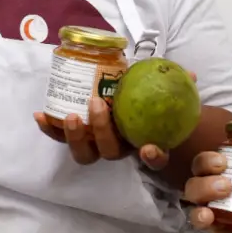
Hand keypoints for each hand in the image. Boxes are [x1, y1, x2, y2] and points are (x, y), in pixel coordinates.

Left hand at [33, 70, 199, 169]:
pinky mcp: (78, 137)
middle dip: (102, 132)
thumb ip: (177, 85)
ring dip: (76, 137)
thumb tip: (192, 75)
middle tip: (97, 105)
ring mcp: (97, 145)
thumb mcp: (162, 89)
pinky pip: (61, 139)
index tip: (148, 148)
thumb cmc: (146, 99)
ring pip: (85, 154)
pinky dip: (49, 130)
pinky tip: (39, 116)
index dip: (151, 157)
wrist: (126, 102)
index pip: (153, 157)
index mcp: (144, 141)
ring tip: (70, 116)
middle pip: (111, 153)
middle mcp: (120, 147)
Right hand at [185, 149, 231, 232]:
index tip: (222, 162)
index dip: (207, 161)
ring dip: (203, 213)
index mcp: (219, 175)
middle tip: (226, 186)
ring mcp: (213, 219)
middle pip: (193, 187)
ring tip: (214, 215)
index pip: (202, 164)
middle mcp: (209, 196)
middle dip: (205, 186)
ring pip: (197, 214)